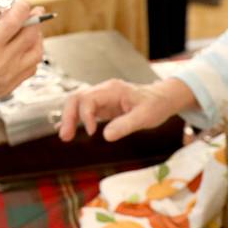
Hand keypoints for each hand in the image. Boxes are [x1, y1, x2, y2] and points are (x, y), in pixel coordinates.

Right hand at [0, 0, 44, 119]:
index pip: (15, 20)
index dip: (21, 6)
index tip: (18, 2)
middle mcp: (3, 60)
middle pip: (31, 32)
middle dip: (33, 16)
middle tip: (30, 9)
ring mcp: (13, 73)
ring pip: (38, 48)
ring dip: (37, 34)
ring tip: (28, 27)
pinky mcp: (16, 82)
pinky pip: (35, 63)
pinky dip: (34, 50)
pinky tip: (24, 45)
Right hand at [56, 77, 193, 142]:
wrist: (162, 98)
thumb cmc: (155, 105)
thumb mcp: (145, 116)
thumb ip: (126, 125)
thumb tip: (106, 136)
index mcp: (113, 90)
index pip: (88, 98)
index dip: (85, 115)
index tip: (92, 133)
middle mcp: (104, 91)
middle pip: (77, 98)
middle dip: (69, 116)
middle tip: (66, 136)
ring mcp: (102, 98)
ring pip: (77, 103)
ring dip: (69, 118)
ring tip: (65, 137)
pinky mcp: (102, 106)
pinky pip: (84, 110)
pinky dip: (75, 119)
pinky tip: (68, 130)